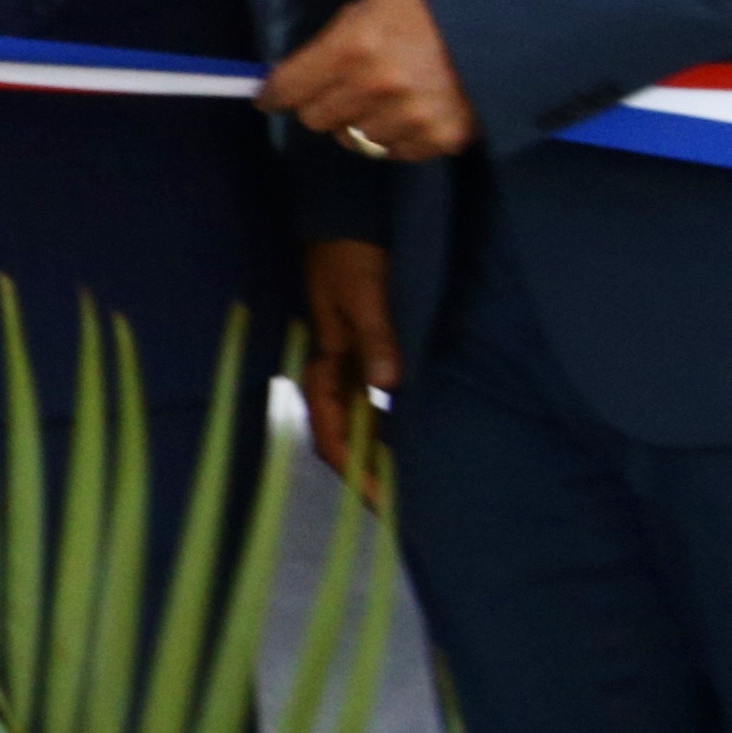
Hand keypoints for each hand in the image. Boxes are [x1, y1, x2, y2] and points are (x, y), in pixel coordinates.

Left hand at [259, 0, 474, 163]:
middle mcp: (374, 87)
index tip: (268, 99)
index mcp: (352, 47)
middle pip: (315, 119)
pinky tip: (408, 113)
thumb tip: (295, 75)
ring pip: (352, 140)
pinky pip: (392, 152)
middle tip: (339, 91)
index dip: (274, 94)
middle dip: (320, 105)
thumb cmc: (427, 11)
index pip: (290, 86)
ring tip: (383, 99)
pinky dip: (393, 137)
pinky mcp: (437, 139)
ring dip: (358, 123)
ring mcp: (407, 117)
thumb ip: (332, 41)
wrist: (499, 28)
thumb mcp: (371, 7)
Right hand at [298, 241, 398, 500]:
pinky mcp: (364, 355)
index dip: (356, 471)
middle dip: (368, 477)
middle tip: (403, 513)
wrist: (345, 219)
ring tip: (408, 490)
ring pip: (357, 427)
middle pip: (343, 440)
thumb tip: (388, 388)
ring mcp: (347, 366)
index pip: (331, 434)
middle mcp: (332, 373)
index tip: (384, 501)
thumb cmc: (352, 254)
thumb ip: (377, 339)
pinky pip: (370, 407)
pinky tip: (408, 446)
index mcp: (324, 363)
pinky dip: (386, 432)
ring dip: (378, 458)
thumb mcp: (365, 293)